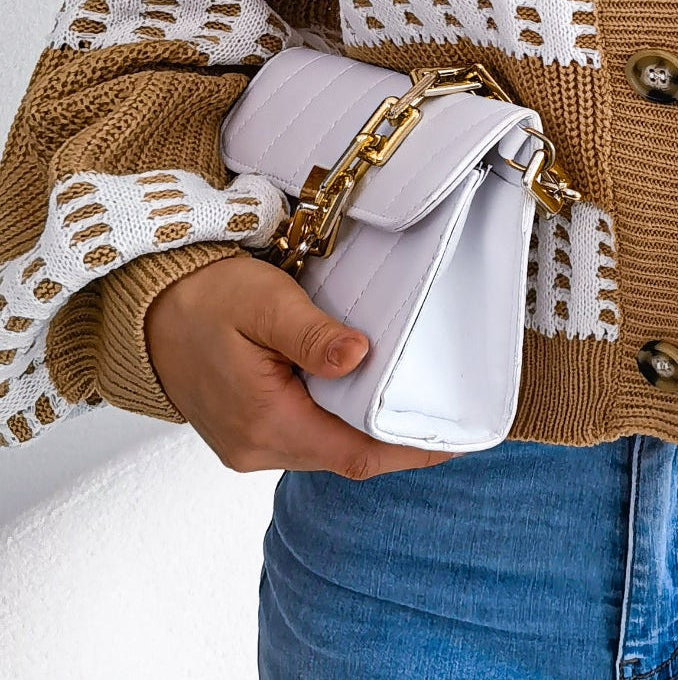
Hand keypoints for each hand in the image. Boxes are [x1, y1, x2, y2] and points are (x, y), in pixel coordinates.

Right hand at [144, 254, 456, 478]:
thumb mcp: (264, 304)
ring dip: (368, 429)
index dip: (410, 453)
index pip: (355, 454)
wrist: (145, 307)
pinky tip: (366, 394)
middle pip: (345, 455)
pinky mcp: (246, 431)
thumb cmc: (205, 298)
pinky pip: (307, 434)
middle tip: (449, 417)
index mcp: (265, 423)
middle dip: (397, 441)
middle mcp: (257, 447)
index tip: (455, 443)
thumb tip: (358, 355)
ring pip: (327, 447)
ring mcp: (249, 443)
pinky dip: (340, 420)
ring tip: (418, 404)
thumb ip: (312, 335)